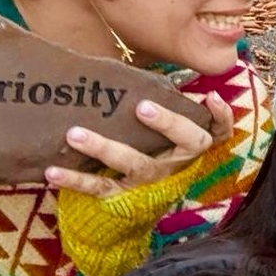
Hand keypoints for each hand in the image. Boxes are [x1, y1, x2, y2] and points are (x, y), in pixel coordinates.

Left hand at [45, 93, 232, 197]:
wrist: (134, 206)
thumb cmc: (149, 151)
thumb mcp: (163, 131)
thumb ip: (166, 103)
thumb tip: (153, 68)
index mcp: (189, 146)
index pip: (217, 132)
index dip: (221, 117)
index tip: (212, 96)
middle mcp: (174, 163)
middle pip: (183, 144)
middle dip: (166, 123)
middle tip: (142, 106)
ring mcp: (148, 181)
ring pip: (135, 165)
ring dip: (104, 148)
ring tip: (75, 134)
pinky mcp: (120, 197)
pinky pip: (98, 188)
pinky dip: (75, 180)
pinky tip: (53, 171)